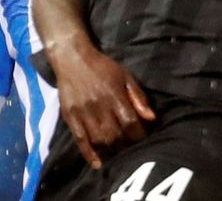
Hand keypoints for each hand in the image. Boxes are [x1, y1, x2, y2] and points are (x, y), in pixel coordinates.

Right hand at [49, 44, 155, 168]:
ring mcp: (82, 112)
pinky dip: (88, 154)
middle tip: (131, 150)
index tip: (143, 140)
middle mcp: (98, 105)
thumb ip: (139, 97)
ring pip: (99, 139)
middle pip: (115, 134)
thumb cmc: (102, 67)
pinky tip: (97, 164)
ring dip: (110, 151)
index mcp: (114, 95)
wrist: (72, 57)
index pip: (130, 123)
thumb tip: (151, 118)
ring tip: (118, 155)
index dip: (139, 136)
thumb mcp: (125, 76)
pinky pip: (79, 139)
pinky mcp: (70, 115)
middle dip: (126, 145)